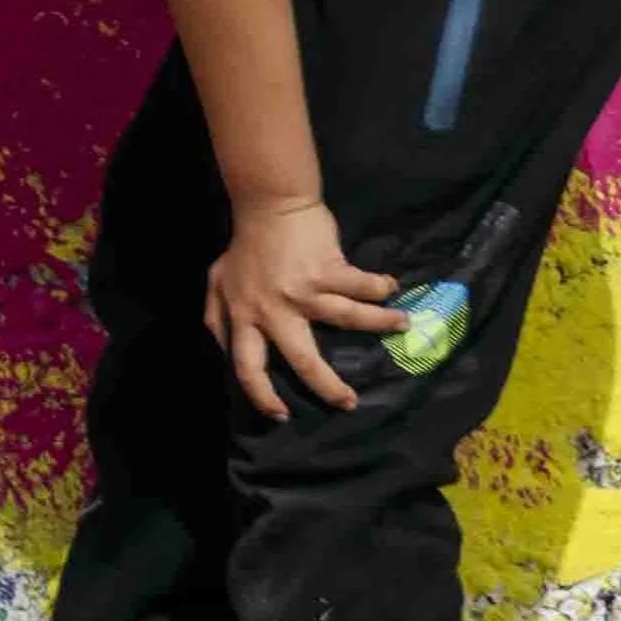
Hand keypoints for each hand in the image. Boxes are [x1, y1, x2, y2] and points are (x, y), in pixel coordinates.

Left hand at [206, 192, 398, 415]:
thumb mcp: (217, 283)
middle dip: (326, 386)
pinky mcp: (327, 270)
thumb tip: (222, 351)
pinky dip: (380, 288)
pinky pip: (361, 286)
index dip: (261, 395)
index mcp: (245, 316)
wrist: (269, 204)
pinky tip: (392, 288)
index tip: (280, 415)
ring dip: (380, 324)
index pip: (247, 366)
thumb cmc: (245, 247)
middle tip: (348, 403)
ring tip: (404, 326)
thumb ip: (216, 318)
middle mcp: (273, 310)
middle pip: (301, 359)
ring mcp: (303, 291)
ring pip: (348, 319)